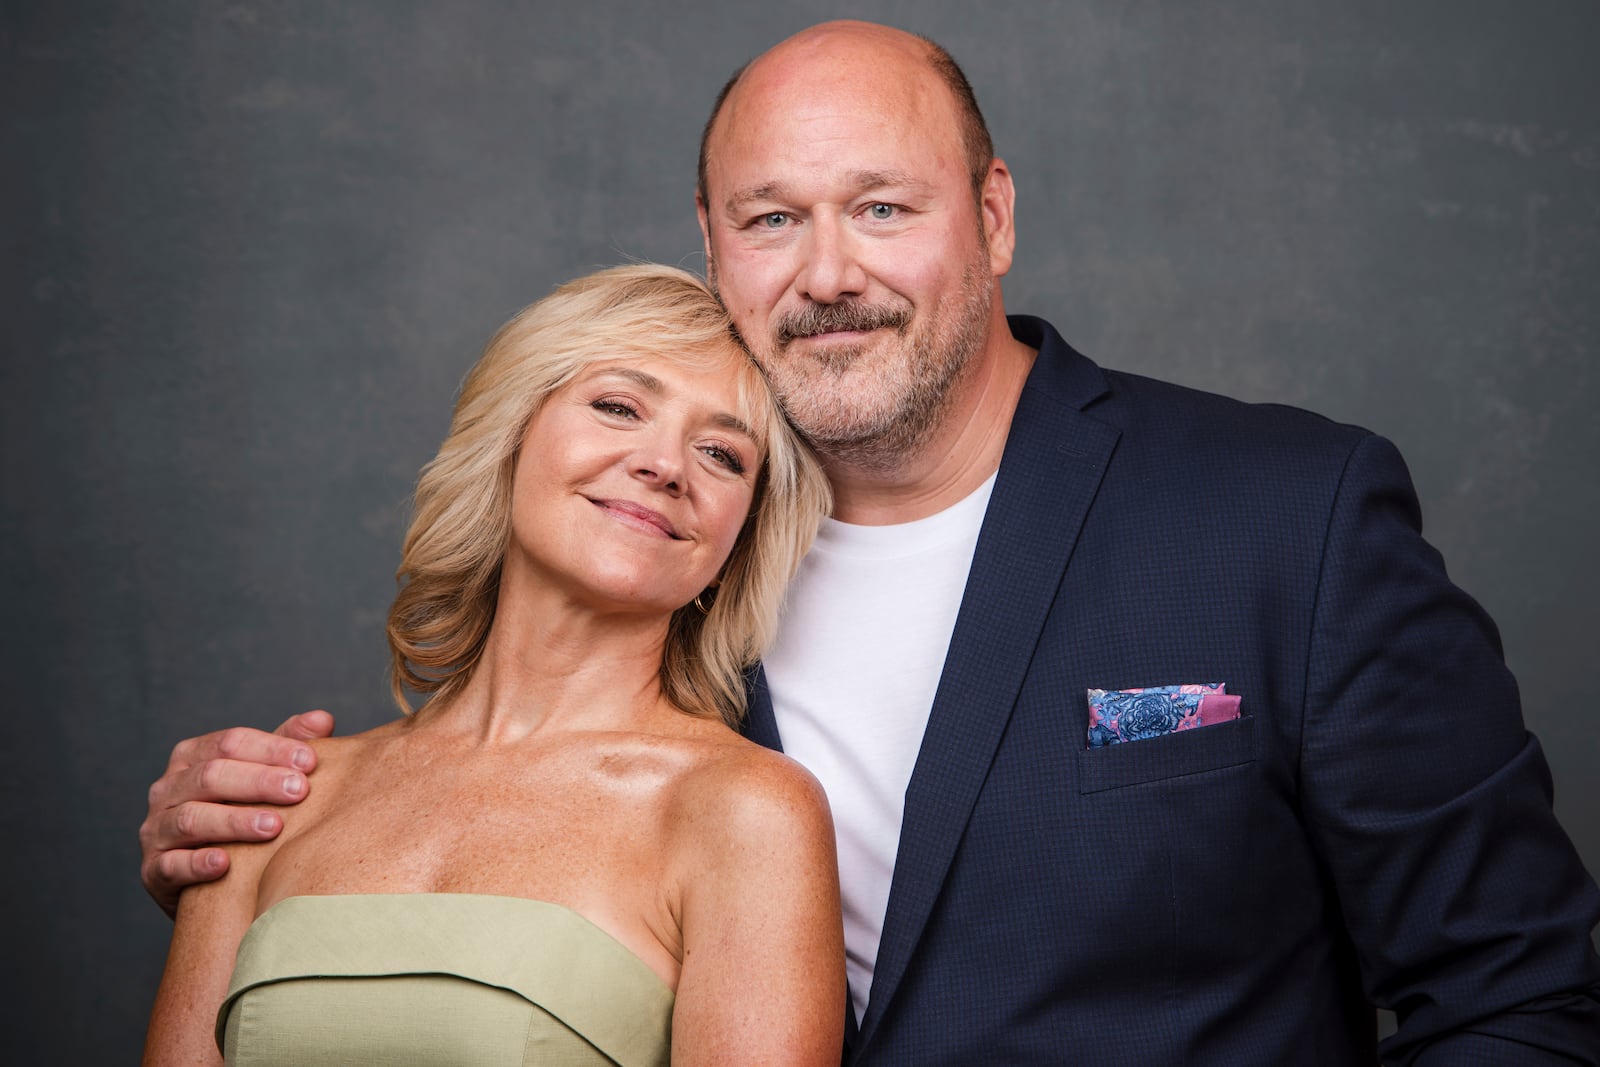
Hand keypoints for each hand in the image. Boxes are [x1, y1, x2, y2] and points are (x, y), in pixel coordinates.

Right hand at [139, 710, 334, 917]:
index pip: (230, 743)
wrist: (208, 881)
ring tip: (273, 826)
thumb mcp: (260, 777)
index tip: (310, 762)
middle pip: (211, 776)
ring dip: (234, 821)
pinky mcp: (154, 870)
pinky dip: (197, 863)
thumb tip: (322, 719)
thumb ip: (286, 746)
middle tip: (299, 791)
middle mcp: (168, 790)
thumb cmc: (240, 814)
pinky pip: (172, 865)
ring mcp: (157, 829)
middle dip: (258, 782)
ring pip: (191, 818)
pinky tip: (224, 864)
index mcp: (192, 758)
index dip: (271, 749)